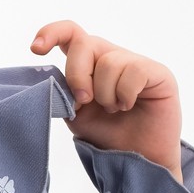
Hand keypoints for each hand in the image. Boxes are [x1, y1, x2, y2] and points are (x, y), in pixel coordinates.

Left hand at [30, 21, 183, 183]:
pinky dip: (125, 94)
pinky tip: (129, 105)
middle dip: (77, 76)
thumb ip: (64, 93)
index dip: (51, 33)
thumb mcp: (76, 114)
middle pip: (84, 44)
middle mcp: (111, 57)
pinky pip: (133, 72)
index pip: (70, 33)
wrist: (136, 159)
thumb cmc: (108, 134)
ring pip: (108, 63)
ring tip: (114, 108)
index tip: (36, 49)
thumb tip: (54, 80)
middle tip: (84, 101)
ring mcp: (135, 62)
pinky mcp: (157, 72)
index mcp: (88, 64)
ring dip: (105, 94)